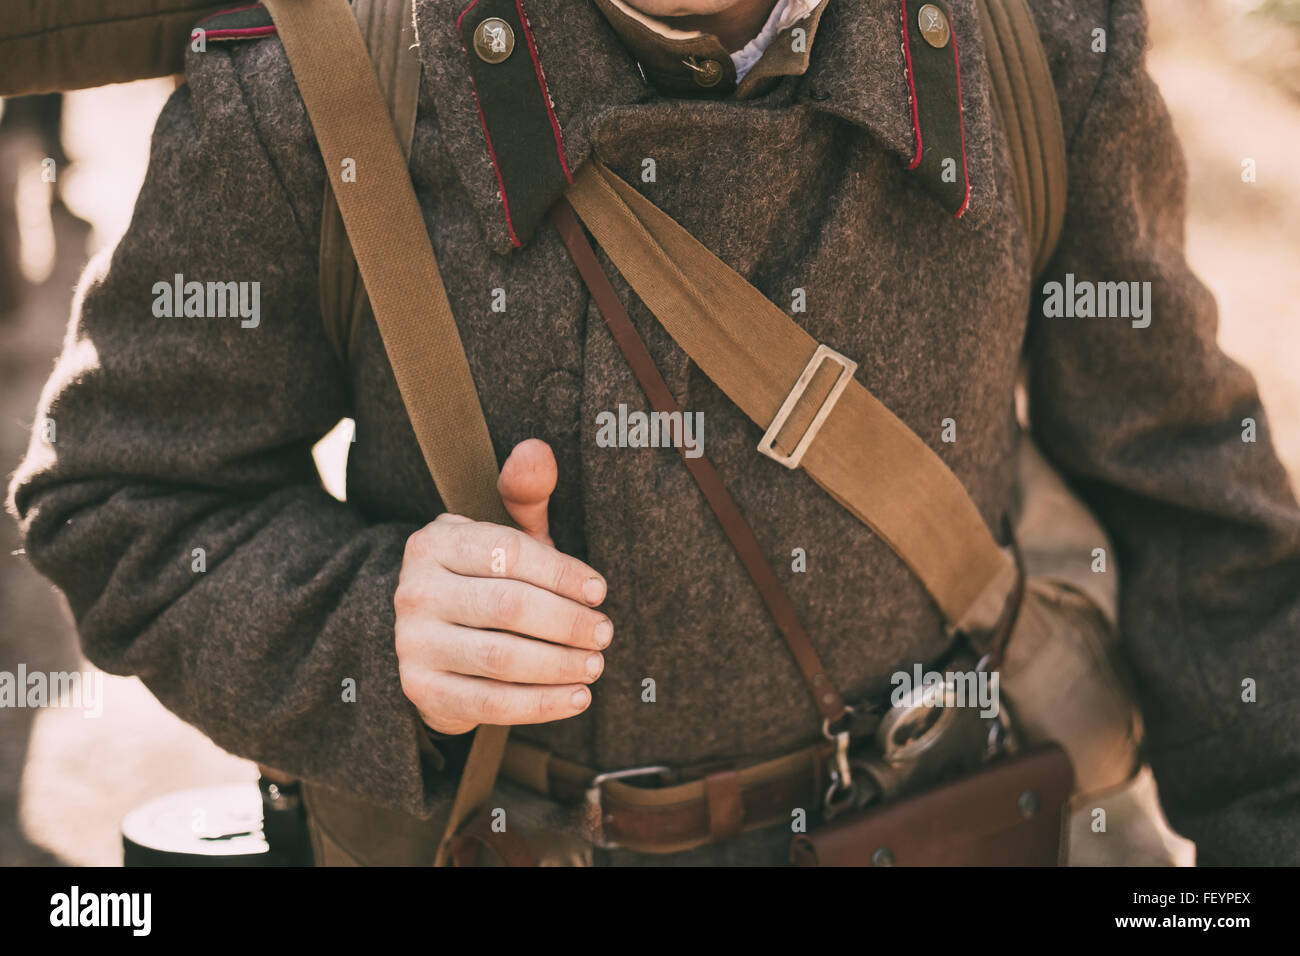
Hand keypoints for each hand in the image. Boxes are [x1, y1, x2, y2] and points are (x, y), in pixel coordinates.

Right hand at [394, 439, 609, 734]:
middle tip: (605, 632)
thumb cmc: (483, 579)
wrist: (430, 641)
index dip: (562, 572)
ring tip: (596, 664)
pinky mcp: (422, 691)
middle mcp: (416, 591)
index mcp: (435, 543)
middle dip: (567, 622)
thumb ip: (524, 495)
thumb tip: (536, 450)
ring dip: (560, 665)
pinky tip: (577, 698)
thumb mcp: (502, 536)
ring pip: (501, 659)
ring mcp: (413, 644)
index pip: (508, 553)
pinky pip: (490, 704)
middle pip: (508, 606)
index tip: (600, 590)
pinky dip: (541, 704)